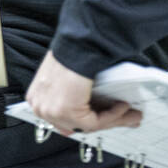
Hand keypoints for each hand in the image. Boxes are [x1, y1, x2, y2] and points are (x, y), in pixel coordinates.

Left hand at [25, 51, 140, 135]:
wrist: (78, 42)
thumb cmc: (74, 50)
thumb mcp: (68, 72)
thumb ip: (75, 92)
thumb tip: (92, 102)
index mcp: (37, 97)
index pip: (65, 118)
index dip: (90, 118)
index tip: (106, 116)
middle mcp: (41, 107)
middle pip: (77, 124)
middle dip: (106, 121)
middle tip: (125, 117)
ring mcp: (52, 112)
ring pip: (87, 124)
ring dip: (113, 118)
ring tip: (130, 113)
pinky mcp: (66, 112)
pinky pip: (95, 122)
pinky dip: (112, 116)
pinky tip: (122, 107)